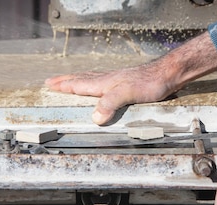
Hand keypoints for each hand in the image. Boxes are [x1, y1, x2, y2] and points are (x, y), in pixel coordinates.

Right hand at [45, 32, 216, 124]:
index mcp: (104, 83)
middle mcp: (107, 80)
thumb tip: (94, 117)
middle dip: (65, 81)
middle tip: (51, 81)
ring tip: (68, 81)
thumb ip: (110, 104)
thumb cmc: (149, 83)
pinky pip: (101, 82)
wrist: (167, 74)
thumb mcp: (127, 94)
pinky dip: (92, 83)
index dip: (63, 85)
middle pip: (81, 79)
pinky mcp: (125, 83)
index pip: (78, 84)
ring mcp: (116, 80)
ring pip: (90, 79)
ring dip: (76, 81)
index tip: (49, 84)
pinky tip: (98, 86)